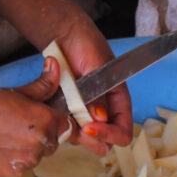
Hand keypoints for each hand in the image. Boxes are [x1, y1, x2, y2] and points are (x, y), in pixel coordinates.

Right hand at [0, 58, 69, 176]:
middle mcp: (40, 144)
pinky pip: (23, 167)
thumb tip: (56, 64)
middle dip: (42, 135)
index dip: (54, 120)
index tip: (40, 117)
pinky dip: (15, 160)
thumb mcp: (16, 91)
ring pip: (38, 156)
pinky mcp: (13, 174)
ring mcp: (27, 162)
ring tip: (6, 136)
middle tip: (18, 125)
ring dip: (28, 149)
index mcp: (44, 120)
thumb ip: (42, 84)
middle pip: (53, 141)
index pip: (65, 124)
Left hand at [48, 12, 133, 155]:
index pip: (123, 129)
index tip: (89, 128)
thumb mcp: (96, 67)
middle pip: (104, 140)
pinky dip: (60, 126)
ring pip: (83, 136)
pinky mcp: (67, 109)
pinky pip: (66, 126)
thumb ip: (98, 93)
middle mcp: (103, 110)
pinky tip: (53, 116)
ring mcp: (84, 111)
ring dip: (74, 134)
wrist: (64, 35)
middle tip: (73, 131)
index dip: (110, 134)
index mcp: (118, 100)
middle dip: (91, 141)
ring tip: (61, 121)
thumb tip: (100, 118)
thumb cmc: (86, 45)